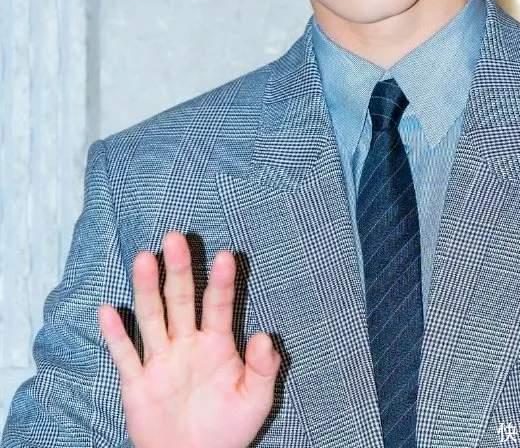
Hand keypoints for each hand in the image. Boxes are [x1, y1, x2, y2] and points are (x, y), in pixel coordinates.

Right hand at [98, 231, 280, 447]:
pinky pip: (125, 355)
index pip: (218, 305)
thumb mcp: (256, 400)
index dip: (221, 282)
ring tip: (144, 259)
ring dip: (147, 289)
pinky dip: (116, 334)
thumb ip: (263, 369)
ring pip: (152, 317)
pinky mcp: (138, 383)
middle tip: (175, 237)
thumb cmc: (228, 428)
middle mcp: (186, 343)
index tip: (225, 256)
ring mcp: (161, 360)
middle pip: (181, 300)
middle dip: (179, 270)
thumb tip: (264, 337)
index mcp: (217, 343)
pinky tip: (108, 310)